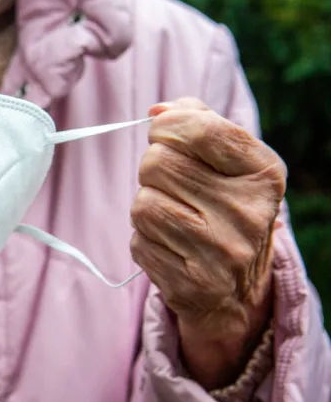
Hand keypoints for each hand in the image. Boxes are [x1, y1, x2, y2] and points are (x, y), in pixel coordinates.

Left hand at [130, 98, 285, 388]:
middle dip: (152, 169)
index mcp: (263, 174)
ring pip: (143, 204)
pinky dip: (145, 240)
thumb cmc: (223, 208)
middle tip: (172, 185)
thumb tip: (158, 112)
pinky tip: (172, 246)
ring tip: (174, 218)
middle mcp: (248, 213)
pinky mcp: (192, 283)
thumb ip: (198, 123)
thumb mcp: (229, 162)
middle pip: (157, 163)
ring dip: (147, 206)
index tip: (165, 133)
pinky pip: (138, 242)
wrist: (237, 289)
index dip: (168, 126)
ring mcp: (222, 252)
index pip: (200, 129)